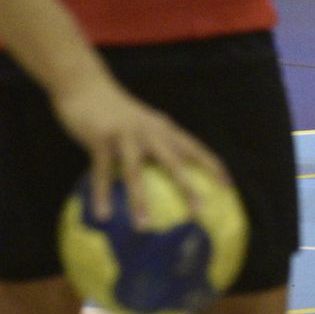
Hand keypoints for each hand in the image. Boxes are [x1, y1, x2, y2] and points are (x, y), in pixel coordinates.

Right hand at [49, 71, 228, 224]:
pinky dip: (102, 194)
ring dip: (139, 200)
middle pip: (174, 161)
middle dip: (187, 186)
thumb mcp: (141, 125)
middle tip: (199, 212)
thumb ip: (152, 145)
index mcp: (163, 129)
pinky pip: (101, 171)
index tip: (228, 187)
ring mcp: (126, 135)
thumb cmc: (116, 112)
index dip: (212, 166)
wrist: (87, 86)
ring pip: (135, 171)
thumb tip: (163, 177)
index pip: (195, 148)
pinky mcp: (101, 138)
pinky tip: (102, 215)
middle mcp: (150, 131)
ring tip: (143, 227)